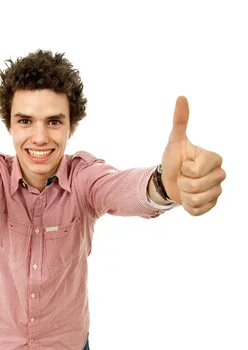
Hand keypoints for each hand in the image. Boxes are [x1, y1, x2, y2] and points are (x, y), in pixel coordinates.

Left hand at [160, 96, 225, 215]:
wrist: (169, 181)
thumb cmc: (174, 159)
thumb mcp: (174, 141)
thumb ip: (180, 121)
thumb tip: (181, 97)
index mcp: (214, 159)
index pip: (198, 171)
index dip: (185, 170)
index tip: (185, 164)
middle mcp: (220, 174)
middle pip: (197, 187)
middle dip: (183, 183)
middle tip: (183, 177)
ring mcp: (217, 191)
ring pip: (198, 200)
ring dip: (185, 196)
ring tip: (185, 187)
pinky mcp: (212, 205)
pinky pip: (198, 211)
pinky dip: (188, 207)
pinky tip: (187, 199)